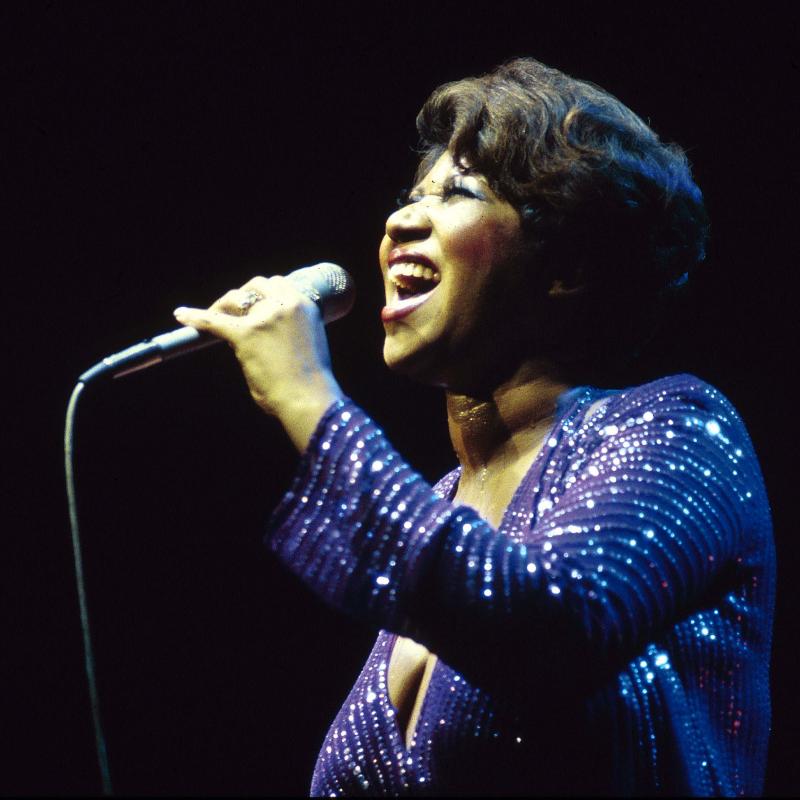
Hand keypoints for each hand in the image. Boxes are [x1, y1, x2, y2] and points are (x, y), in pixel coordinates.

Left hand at [173, 276, 343, 450]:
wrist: (309, 399)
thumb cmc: (311, 380)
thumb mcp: (309, 342)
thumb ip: (291, 329)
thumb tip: (268, 334)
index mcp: (305, 305)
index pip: (277, 284)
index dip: (262, 293)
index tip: (254, 304)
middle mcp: (285, 305)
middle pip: (255, 285)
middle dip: (242, 296)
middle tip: (232, 312)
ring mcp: (264, 318)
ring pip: (234, 299)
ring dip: (223, 306)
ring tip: (214, 318)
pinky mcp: (245, 334)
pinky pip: (213, 321)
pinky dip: (195, 317)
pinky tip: (182, 315)